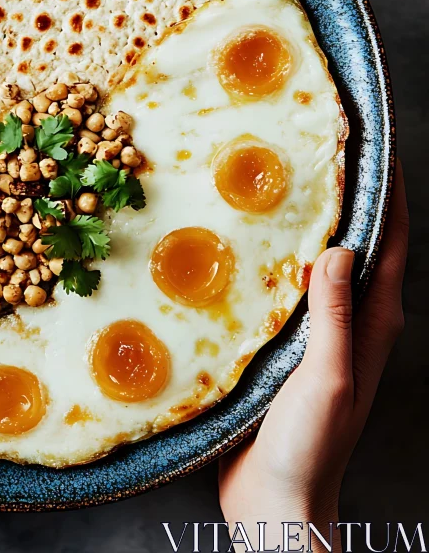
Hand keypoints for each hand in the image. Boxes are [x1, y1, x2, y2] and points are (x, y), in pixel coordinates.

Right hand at [219, 161, 407, 551]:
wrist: (275, 497)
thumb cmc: (308, 447)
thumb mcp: (327, 379)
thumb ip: (336, 318)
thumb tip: (341, 251)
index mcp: (373, 326)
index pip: (390, 247)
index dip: (390, 196)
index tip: (376, 149)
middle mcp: (354, 324)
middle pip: (363, 247)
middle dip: (353, 199)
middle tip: (324, 154)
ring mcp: (322, 334)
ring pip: (326, 266)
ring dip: (318, 226)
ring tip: (289, 187)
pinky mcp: (290, 345)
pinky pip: (294, 290)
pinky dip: (284, 260)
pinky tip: (256, 248)